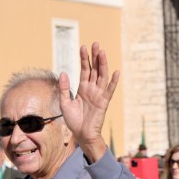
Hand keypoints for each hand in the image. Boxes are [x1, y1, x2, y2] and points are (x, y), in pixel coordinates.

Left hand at [58, 42, 119, 162]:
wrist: (81, 135)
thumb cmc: (73, 120)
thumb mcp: (65, 103)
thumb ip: (64, 89)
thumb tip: (63, 72)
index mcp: (82, 88)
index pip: (84, 70)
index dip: (84, 59)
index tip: (83, 47)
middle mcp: (92, 89)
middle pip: (94, 69)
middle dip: (95, 57)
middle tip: (95, 44)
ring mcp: (98, 95)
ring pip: (101, 76)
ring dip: (102, 64)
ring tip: (102, 52)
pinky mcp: (103, 102)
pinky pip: (109, 90)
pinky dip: (113, 82)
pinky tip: (116, 72)